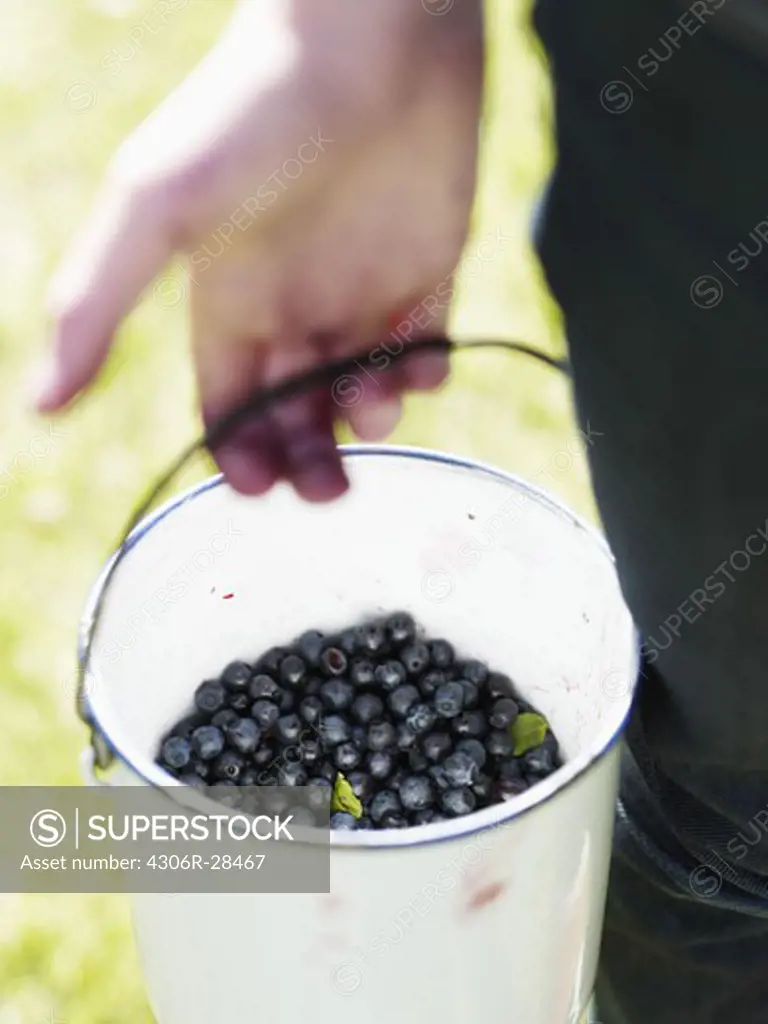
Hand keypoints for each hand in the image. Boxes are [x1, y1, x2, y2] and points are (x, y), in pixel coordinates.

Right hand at [38, 0, 482, 499]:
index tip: (259, 485)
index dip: (240, 452)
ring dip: (369, 416)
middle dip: (309, 459)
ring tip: (374, 403)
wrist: (371, 32)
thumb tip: (39, 407)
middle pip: (296, 411)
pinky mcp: (427, 265)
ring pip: (362, 388)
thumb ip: (97, 302)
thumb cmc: (254, 113)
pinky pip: (426, 345)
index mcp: (228, 298)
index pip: (228, 403)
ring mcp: (362, 285)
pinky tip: (421, 362)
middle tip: (330, 489)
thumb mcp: (158, 208)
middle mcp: (294, 300)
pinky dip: (425, 369)